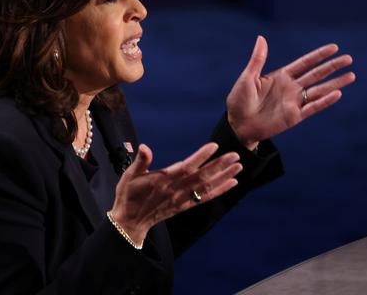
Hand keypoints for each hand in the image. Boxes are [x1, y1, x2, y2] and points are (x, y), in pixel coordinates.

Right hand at [109, 143, 241, 245]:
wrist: (130, 221)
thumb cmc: (128, 195)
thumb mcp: (129, 175)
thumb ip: (140, 161)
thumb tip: (144, 147)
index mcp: (162, 180)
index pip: (185, 167)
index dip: (200, 157)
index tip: (214, 146)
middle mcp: (174, 190)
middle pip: (201, 177)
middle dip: (219, 166)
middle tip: (235, 155)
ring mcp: (181, 200)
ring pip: (206, 188)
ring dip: (223, 177)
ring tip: (238, 167)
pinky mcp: (184, 207)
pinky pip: (205, 199)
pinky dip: (220, 191)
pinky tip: (231, 183)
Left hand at [227, 36, 354, 146]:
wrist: (238, 124)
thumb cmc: (239, 101)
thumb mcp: (247, 77)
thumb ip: (257, 59)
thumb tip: (261, 38)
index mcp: (281, 76)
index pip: (304, 63)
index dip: (319, 55)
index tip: (334, 47)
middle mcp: (291, 88)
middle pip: (316, 74)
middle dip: (332, 66)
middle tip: (349, 59)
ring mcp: (294, 102)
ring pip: (319, 90)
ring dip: (335, 83)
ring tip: (351, 75)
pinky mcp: (294, 116)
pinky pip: (312, 107)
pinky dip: (325, 101)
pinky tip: (337, 94)